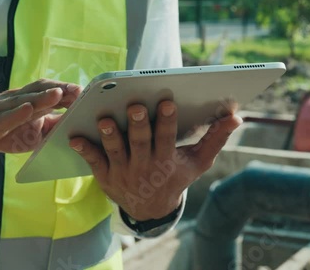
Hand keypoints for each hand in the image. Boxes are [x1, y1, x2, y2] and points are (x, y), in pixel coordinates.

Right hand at [0, 79, 81, 158]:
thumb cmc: (3, 132)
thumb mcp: (32, 131)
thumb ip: (53, 124)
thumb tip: (79, 123)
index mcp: (27, 101)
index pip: (49, 91)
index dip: (67, 90)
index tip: (87, 91)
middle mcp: (15, 100)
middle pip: (38, 90)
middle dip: (60, 89)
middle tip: (78, 90)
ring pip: (22, 101)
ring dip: (42, 97)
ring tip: (58, 94)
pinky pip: (1, 118)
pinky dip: (15, 114)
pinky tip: (27, 110)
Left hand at [69, 101, 241, 220]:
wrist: (150, 207)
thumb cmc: (176, 176)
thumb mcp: (198, 161)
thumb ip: (216, 138)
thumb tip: (236, 116)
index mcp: (167, 160)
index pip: (167, 139)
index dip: (166, 121)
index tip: (166, 102)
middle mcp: (144, 166)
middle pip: (140, 143)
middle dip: (138, 125)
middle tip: (134, 106)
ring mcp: (123, 171)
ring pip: (115, 151)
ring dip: (110, 136)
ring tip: (104, 119)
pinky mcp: (105, 175)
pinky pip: (93, 162)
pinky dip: (84, 150)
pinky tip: (73, 137)